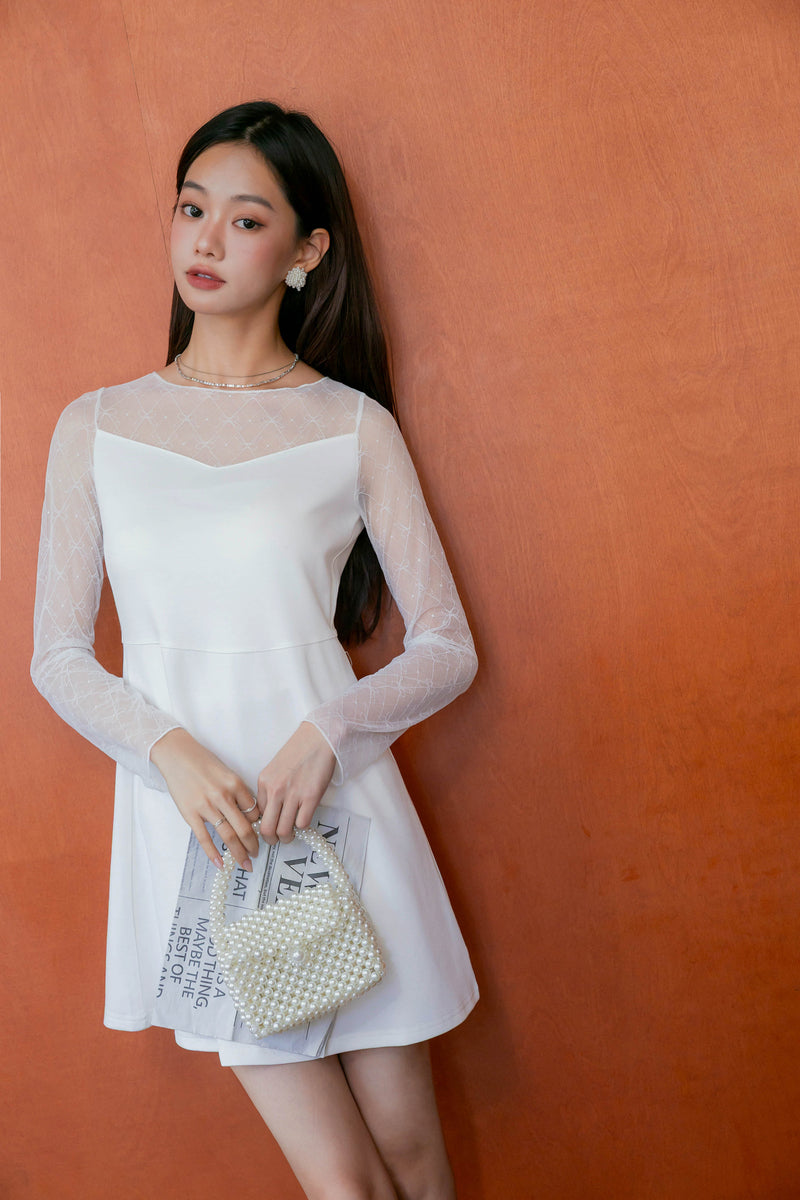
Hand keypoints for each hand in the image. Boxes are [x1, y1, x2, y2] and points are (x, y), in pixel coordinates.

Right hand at [150, 728, 259, 870]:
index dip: (258, 825)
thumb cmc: (203, 762)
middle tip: (257, 855)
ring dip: (239, 853)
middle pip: (244, 828)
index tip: (259, 834)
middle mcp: (223, 796)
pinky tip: (221, 864)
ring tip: (246, 863)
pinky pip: (204, 838)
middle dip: (253, 845)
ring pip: (228, 835)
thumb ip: (237, 792)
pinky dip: (214, 853)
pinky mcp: (190, 814)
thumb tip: (249, 814)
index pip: (254, 811)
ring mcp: (206, 806)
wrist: (177, 754)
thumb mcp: (227, 772)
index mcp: (235, 784)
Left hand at [256, 722, 336, 844]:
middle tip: (277, 840)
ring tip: (291, 834)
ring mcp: (293, 795)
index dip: (263, 823)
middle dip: (271, 840)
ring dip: (287, 837)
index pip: (257, 814)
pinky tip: (303, 820)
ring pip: (284, 830)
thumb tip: (272, 810)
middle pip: (267, 829)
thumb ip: (271, 788)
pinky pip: (302, 823)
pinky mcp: (311, 797)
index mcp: (264, 782)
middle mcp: (275, 790)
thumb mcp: (275, 769)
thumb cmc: (299, 751)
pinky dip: (302, 827)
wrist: (318, 738)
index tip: (269, 826)